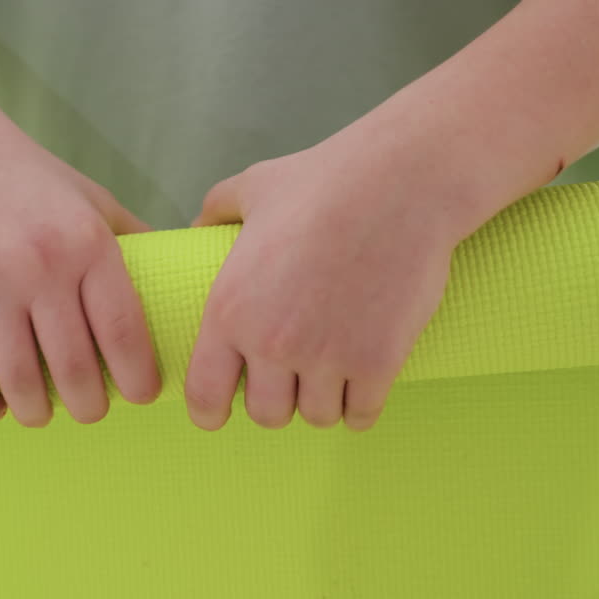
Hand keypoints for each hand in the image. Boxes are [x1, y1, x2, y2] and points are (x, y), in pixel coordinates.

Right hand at [0, 116, 161, 426]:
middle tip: (90, 407)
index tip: (141, 394)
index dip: (138, 379)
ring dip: (37, 413)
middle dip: (89, 406)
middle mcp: (42, 265)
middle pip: (76, 370)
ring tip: (42, 410)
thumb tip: (183, 280)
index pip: (125, 333)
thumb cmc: (27, 179)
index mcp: (88, 242)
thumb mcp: (91, 199)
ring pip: (22, 382)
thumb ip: (134, 241)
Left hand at [184, 122, 481, 431]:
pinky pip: (360, 416)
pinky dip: (362, 405)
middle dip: (277, 400)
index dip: (211, 410)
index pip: (204, 396)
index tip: (222, 411)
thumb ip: (215, 212)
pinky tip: (363, 382)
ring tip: (331, 373)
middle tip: (292, 378)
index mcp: (229, 309)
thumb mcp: (253, 188)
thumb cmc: (326, 181)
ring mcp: (326, 357)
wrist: (402, 182)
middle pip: (266, 415)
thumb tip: (196, 228)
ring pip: (316, 417)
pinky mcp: (377, 363)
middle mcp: (271, 342)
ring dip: (322, 401)